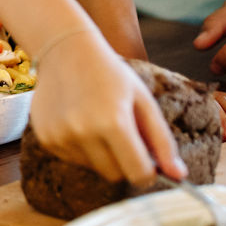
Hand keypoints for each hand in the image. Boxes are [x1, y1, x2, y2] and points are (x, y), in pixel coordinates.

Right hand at [29, 33, 183, 185]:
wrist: (64, 50)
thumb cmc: (110, 74)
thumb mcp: (143, 100)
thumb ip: (163, 140)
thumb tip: (179, 175)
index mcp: (113, 122)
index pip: (138, 173)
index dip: (149, 171)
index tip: (150, 161)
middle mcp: (83, 132)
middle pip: (116, 175)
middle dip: (125, 163)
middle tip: (123, 134)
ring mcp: (60, 136)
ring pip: (94, 168)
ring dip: (102, 155)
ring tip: (98, 122)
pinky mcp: (46, 138)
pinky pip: (74, 159)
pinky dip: (82, 148)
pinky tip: (79, 121)